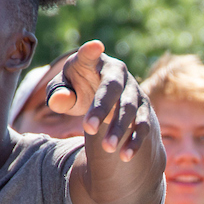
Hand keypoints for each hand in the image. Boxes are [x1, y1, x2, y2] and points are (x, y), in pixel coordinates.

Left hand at [46, 41, 153, 160]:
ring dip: (120, 129)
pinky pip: (143, 126)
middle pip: (114, 89)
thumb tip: (59, 101)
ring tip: (106, 148)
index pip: (91, 55)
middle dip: (102, 109)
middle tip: (88, 130)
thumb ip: (59, 95)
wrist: (106, 99)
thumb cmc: (79, 89)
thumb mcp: (65, 90)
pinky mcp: (145, 109)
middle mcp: (120, 73)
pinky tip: (125, 156)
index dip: (91, 52)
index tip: (95, 46)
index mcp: (97, 63)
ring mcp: (135, 91)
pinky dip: (135, 141)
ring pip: (130, 109)